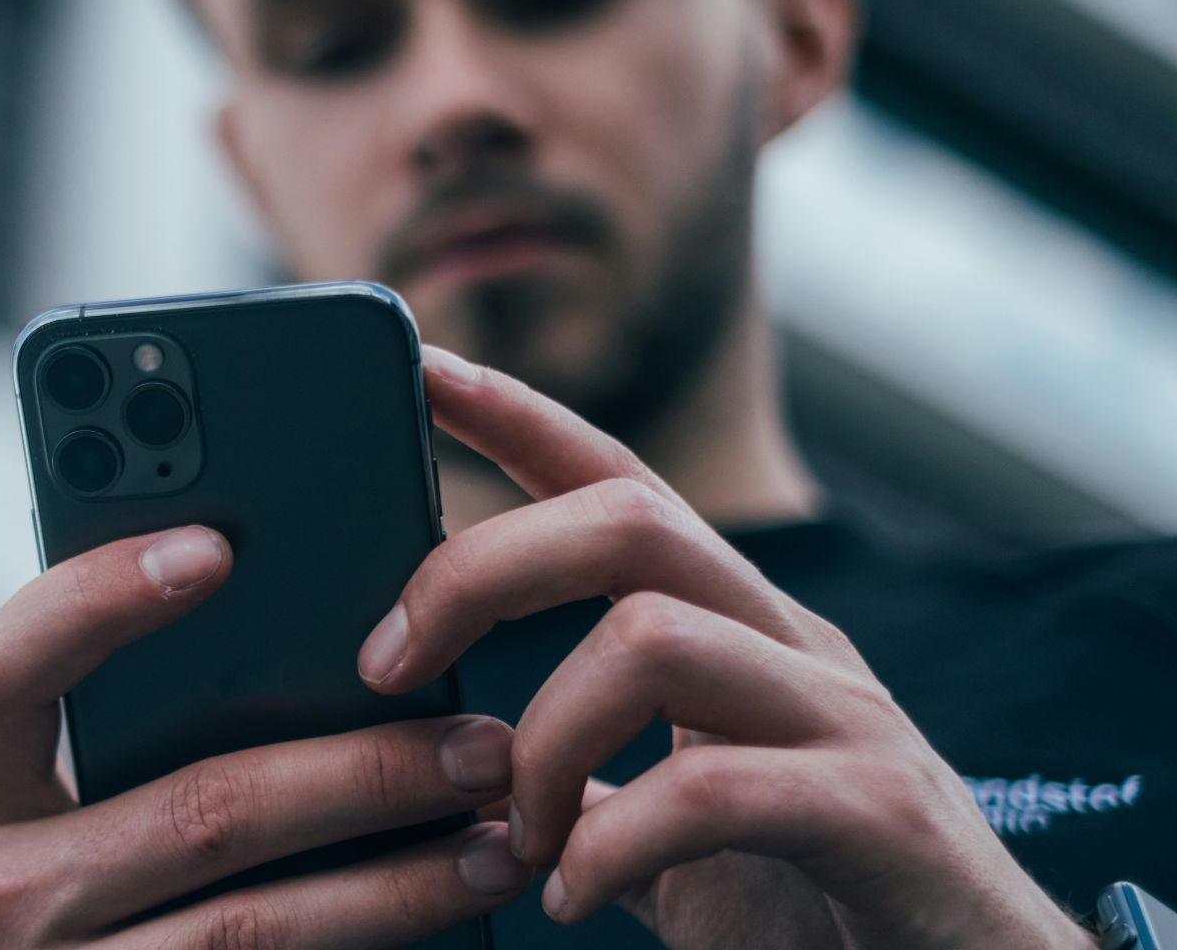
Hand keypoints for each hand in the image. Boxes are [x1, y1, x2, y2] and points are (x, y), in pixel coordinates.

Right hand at [0, 525, 533, 948]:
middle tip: (480, 742)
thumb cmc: (57, 917)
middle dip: (361, 770)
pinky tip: (448, 927)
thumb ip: (120, 741)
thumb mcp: (48, 830)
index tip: (217, 548)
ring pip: (255, 926)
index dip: (99, 597)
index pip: (4, 670)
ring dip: (401, 884)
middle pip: (197, 809)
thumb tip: (293, 623)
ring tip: (500, 841)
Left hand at [355, 345, 1092, 949]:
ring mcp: (844, 720)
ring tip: (514, 836)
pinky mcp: (878, 814)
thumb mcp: (674, 822)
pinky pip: (710, 790)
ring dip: (540, 742)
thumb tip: (462, 760)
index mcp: (737, 629)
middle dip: (480, 570)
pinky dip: (610, 844)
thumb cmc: (813, 904)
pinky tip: (572, 894)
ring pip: (652, 637)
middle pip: (626, 521)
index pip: (619, 482)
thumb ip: (591, 774)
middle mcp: (793, 645)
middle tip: (385, 663)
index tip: (420, 368)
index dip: (518, 417)